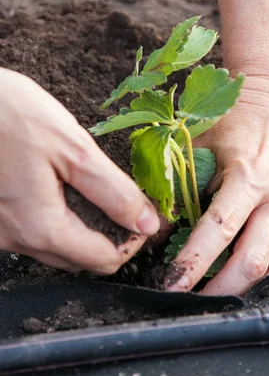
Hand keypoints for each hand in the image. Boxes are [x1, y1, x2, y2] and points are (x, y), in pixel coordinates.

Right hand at [0, 69, 159, 273]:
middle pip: (79, 259)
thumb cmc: (7, 115)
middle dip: (109, 236)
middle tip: (124, 201)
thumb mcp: (73, 149)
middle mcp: (15, 240)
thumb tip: (146, 223)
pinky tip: (59, 187)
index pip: (104, 259)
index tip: (143, 213)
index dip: (132, 240)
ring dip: (82, 228)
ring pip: (55, 248)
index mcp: (41, 228)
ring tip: (94, 190)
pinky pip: (31, 232)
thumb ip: (114, 192)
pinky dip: (55, 219)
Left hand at [165, 76, 268, 295]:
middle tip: (198, 303)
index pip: (219, 230)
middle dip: (223, 290)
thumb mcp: (198, 147)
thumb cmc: (231, 122)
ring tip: (233, 298)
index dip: (194, 262)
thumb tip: (156, 230)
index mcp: (249, 178)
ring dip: (261, 288)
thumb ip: (179, 187)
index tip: (173, 286)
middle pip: (255, 260)